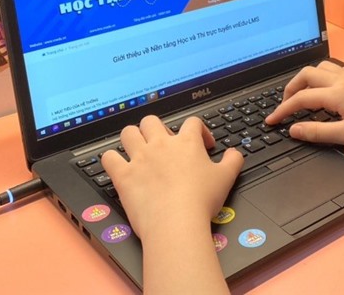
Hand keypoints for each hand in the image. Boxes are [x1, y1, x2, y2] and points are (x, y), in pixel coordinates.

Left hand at [101, 115, 243, 241]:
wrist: (176, 222)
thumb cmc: (201, 200)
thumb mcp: (227, 177)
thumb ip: (233, 160)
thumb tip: (234, 153)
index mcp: (186, 142)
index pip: (192, 122)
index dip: (200, 131)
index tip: (204, 146)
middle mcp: (160, 144)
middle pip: (152, 121)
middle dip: (157, 129)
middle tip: (165, 145)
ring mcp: (139, 158)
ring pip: (128, 132)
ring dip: (132, 138)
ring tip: (139, 149)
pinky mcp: (123, 176)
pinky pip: (108, 158)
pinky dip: (111, 159)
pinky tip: (118, 165)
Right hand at [265, 61, 343, 148]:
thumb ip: (318, 132)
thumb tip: (293, 129)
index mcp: (336, 93)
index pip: (301, 98)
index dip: (282, 110)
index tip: (270, 121)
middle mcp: (341, 79)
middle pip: (306, 74)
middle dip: (290, 88)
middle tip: (284, 106)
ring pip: (320, 68)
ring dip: (305, 80)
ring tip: (301, 97)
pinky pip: (333, 70)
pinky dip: (320, 78)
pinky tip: (324, 91)